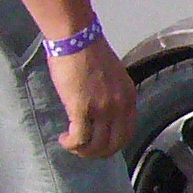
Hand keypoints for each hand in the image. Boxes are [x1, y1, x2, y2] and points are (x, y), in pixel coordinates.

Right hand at [49, 38, 137, 158]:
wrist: (77, 39)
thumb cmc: (89, 53)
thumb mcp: (112, 77)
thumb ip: (112, 96)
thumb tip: (102, 114)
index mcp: (128, 97)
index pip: (128, 132)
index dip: (113, 144)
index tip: (99, 144)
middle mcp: (120, 106)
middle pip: (114, 144)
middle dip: (98, 153)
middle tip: (83, 150)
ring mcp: (102, 108)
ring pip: (97, 145)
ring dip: (82, 150)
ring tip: (71, 143)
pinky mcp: (81, 108)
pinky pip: (80, 138)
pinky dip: (71, 144)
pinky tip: (64, 139)